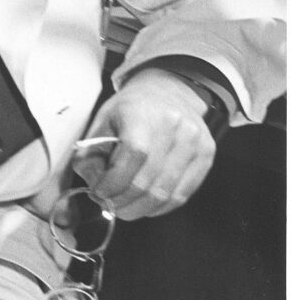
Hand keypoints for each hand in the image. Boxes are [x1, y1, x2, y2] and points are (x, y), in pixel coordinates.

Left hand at [72, 69, 215, 219]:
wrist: (168, 90)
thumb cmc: (131, 108)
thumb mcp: (103, 119)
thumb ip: (92, 152)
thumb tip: (93, 185)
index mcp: (143, 113)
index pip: (132, 156)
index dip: (113, 182)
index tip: (98, 192)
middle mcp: (174, 126)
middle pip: (148, 181)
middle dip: (123, 202)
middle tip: (108, 206)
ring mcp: (194, 141)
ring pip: (165, 194)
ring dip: (139, 209)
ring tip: (124, 208)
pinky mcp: (206, 154)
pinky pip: (182, 195)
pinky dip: (160, 207)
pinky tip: (144, 205)